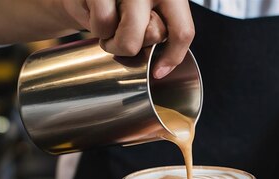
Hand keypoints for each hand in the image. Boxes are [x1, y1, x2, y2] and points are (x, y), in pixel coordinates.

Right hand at [61, 0, 194, 78]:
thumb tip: (162, 68)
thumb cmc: (118, 7)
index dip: (172, 57)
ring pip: (129, 39)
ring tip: (110, 30)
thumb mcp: (147, 15)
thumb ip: (160, 31)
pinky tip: (96, 17)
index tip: (159, 71)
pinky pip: (103, 24)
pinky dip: (97, 30)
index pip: (183, 31)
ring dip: (114, 44)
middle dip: (136, 45)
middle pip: (154, 36)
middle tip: (124, 35)